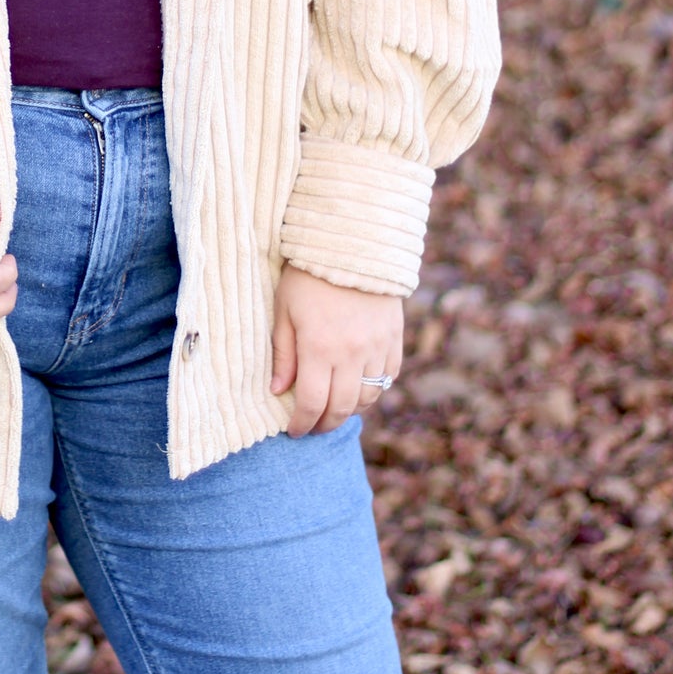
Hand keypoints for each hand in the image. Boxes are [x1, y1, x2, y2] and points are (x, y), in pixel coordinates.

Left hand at [269, 263, 402, 435]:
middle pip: (341, 408)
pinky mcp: (394, 338)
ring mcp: (377, 347)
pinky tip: (358, 389)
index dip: (302, 423)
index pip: (311, 403)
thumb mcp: (284, 309)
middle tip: (312, 427)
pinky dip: (374, 390)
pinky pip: (388, 377)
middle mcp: (352, 353)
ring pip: (368, 397)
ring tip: (334, 410)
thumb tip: (278, 391)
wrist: (353, 243)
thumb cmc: (308, 274)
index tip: (293, 430)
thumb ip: (283, 353)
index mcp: (319, 347)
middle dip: (325, 424)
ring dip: (350, 410)